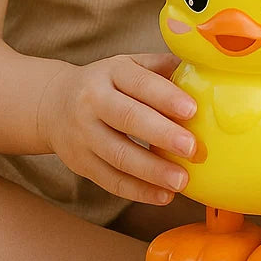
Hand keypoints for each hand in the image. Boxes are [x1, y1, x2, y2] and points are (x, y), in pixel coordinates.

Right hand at [37, 53, 198, 204]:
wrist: (53, 104)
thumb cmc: (108, 82)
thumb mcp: (130, 64)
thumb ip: (163, 67)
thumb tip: (208, 70)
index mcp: (111, 71)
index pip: (140, 83)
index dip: (166, 96)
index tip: (193, 110)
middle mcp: (92, 101)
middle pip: (128, 119)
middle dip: (163, 135)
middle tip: (193, 148)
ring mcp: (83, 134)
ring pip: (118, 155)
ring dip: (152, 171)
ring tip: (182, 181)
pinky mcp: (80, 163)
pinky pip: (110, 180)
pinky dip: (138, 191)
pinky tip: (163, 196)